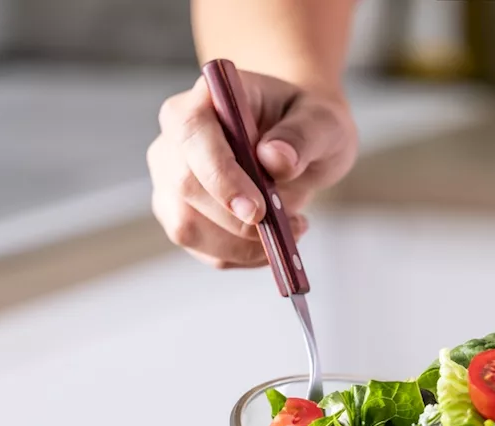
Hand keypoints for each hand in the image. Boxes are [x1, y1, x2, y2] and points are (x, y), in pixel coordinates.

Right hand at [147, 71, 357, 268]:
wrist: (299, 143)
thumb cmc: (308, 124)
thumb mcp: (323, 121)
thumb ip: (302, 136)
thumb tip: (274, 159)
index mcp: (204, 99)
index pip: (192, 132)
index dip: (220, 174)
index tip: (257, 210)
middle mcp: (175, 140)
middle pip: (184, 186)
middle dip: (235, 220)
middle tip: (292, 224)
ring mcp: (171, 181)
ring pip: (188, 227)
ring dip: (244, 244)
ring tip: (293, 227)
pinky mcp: (183, 216)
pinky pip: (206, 250)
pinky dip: (245, 256)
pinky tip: (275, 240)